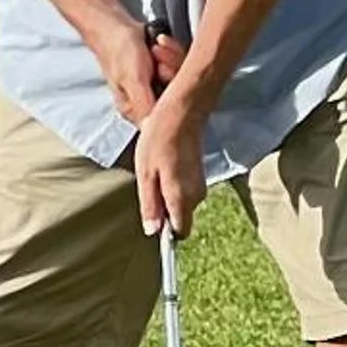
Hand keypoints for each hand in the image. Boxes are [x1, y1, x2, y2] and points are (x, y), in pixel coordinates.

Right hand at [91, 14, 187, 124]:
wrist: (115, 25)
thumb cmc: (120, 52)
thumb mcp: (134, 80)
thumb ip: (145, 105)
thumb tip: (154, 129)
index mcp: (137, 111)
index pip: (167, 115)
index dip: (172, 94)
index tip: (162, 73)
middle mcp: (149, 101)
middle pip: (178, 95)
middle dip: (170, 69)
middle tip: (155, 56)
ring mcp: (158, 86)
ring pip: (182, 77)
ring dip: (170, 57)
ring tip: (154, 48)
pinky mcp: (166, 71)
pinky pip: (182, 64)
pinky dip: (172, 50)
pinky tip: (159, 43)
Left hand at [137, 88, 207, 240]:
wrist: (183, 114)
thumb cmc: (160, 142)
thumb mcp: (146, 175)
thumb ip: (151, 206)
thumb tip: (153, 231)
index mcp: (182, 199)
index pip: (179, 232)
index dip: (166, 231)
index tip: (153, 218)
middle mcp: (196, 196)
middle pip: (180, 218)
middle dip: (164, 211)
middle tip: (149, 186)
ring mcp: (200, 186)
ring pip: (182, 205)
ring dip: (167, 196)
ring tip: (155, 172)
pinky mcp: (199, 176)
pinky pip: (185, 192)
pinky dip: (173, 186)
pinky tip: (164, 166)